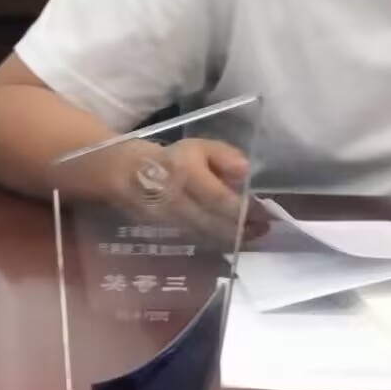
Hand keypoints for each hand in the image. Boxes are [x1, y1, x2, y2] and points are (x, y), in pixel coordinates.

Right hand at [108, 137, 252, 245]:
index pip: (220, 198)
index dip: (244, 209)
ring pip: (208, 236)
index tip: (265, 213)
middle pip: (215, 223)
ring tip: (253, 235)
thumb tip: (246, 171)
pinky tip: (231, 239)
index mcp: (186, 174)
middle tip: (264, 229)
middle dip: (243, 229)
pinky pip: (197, 241)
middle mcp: (178, 201)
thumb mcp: (198, 147)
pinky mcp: (167, 233)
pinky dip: (217, 242)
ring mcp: (171, 221)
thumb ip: (224, 156)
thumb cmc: (170, 159)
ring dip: (232, 239)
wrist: (125, 175)